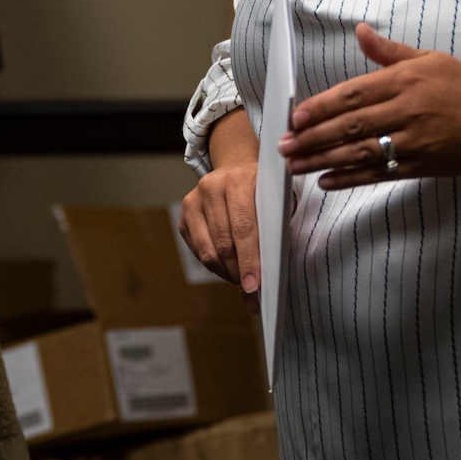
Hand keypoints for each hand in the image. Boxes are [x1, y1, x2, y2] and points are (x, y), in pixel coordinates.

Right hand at [178, 108, 260, 305]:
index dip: (249, 260)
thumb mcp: (276, 200)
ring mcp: (194, 199)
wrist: (236, 165)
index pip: (243, 227)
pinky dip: (214, 265)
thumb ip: (274, 228)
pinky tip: (228, 268)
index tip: (254, 287)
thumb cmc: (263, 190)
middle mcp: (212, 186)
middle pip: (224, 242)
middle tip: (252, 294)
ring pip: (208, 250)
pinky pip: (198, 249)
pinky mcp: (185, 212)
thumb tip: (270, 272)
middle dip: (238, 273)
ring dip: (226, 272)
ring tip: (242, 282)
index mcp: (239, 179)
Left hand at [282, 23, 460, 189]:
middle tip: (284, 145)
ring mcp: (413, 141)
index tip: (295, 117)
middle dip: (313, 137)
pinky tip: (326, 181)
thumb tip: (360, 31)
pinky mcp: (420, 165)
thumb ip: (389, 51)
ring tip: (295, 166)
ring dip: (324, 160)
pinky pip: (380, 173)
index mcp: (404, 81)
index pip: (353, 94)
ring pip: (361, 153)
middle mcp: (406, 111)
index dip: (321, 107)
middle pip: (351, 126)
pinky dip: (351, 178)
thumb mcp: (428, 58)